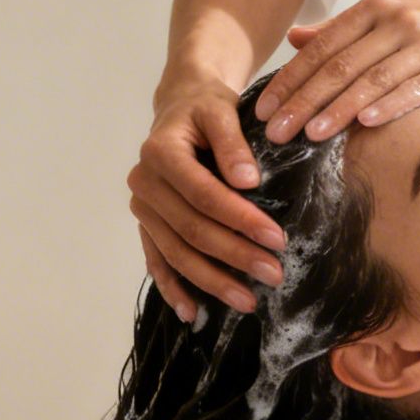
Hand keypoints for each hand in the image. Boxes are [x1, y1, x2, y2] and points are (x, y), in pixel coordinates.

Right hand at [128, 78, 288, 319]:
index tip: (277, 239)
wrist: (181, 107)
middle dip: (234, 256)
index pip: (204, 195)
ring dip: (211, 280)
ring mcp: (142, 208)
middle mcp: (143, 183)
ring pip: (176, 252)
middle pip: (190, 230)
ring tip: (248, 301)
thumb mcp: (222, 110)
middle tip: (274, 275)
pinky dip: (172, 288)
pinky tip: (192, 312)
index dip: (240, 220)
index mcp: (160, 153)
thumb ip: (233, 143)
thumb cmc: (207, 108)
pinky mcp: (146, 225)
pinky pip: (156, 260)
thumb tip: (248, 182)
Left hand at [256, 0, 419, 143]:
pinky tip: (365, 125)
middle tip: (274, 132)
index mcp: (374, 7)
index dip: (289, 80)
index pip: (321, 47)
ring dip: (338, 109)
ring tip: (310, 135)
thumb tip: (294, 39)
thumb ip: (342, 30)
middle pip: (339, 65)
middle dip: (303, 101)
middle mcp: (396, 20)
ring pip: (372, 79)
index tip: (262, 110)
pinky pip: (415, 88)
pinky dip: (388, 106)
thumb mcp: (391, 16)